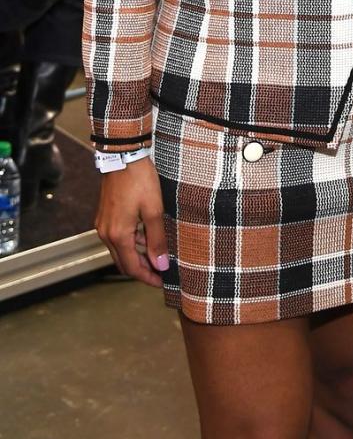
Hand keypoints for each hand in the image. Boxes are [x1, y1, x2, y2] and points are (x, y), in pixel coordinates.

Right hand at [95, 159, 169, 288]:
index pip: (132, 267)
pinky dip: (131, 243)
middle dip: (142, 270)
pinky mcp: (105, 216)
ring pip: (120, 251)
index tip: (162, 282)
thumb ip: (157, 240)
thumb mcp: (154, 210)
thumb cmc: (139, 180)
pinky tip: (144, 238)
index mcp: (118, 235)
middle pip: (124, 262)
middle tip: (160, 272)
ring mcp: (103, 225)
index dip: (148, 277)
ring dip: (136, 256)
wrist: (123, 157)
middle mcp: (106, 233)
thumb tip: (162, 265)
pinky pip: (117, 238)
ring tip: (156, 256)